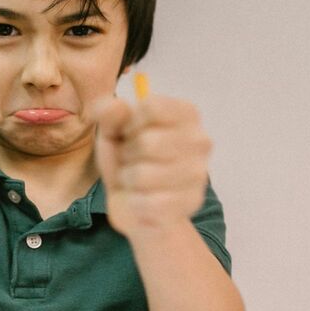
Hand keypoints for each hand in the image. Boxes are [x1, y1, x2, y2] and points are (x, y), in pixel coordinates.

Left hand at [91, 94, 211, 241]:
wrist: (137, 206)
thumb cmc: (129, 160)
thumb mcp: (112, 131)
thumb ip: (109, 114)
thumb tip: (115, 105)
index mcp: (186, 113)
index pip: (151, 106)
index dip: (130, 122)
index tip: (130, 133)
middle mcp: (200, 140)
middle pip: (147, 142)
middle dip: (128, 155)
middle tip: (133, 161)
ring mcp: (199, 173)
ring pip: (142, 175)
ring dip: (129, 180)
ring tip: (136, 181)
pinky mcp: (190, 203)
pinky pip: (146, 201)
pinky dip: (135, 203)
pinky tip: (143, 199)